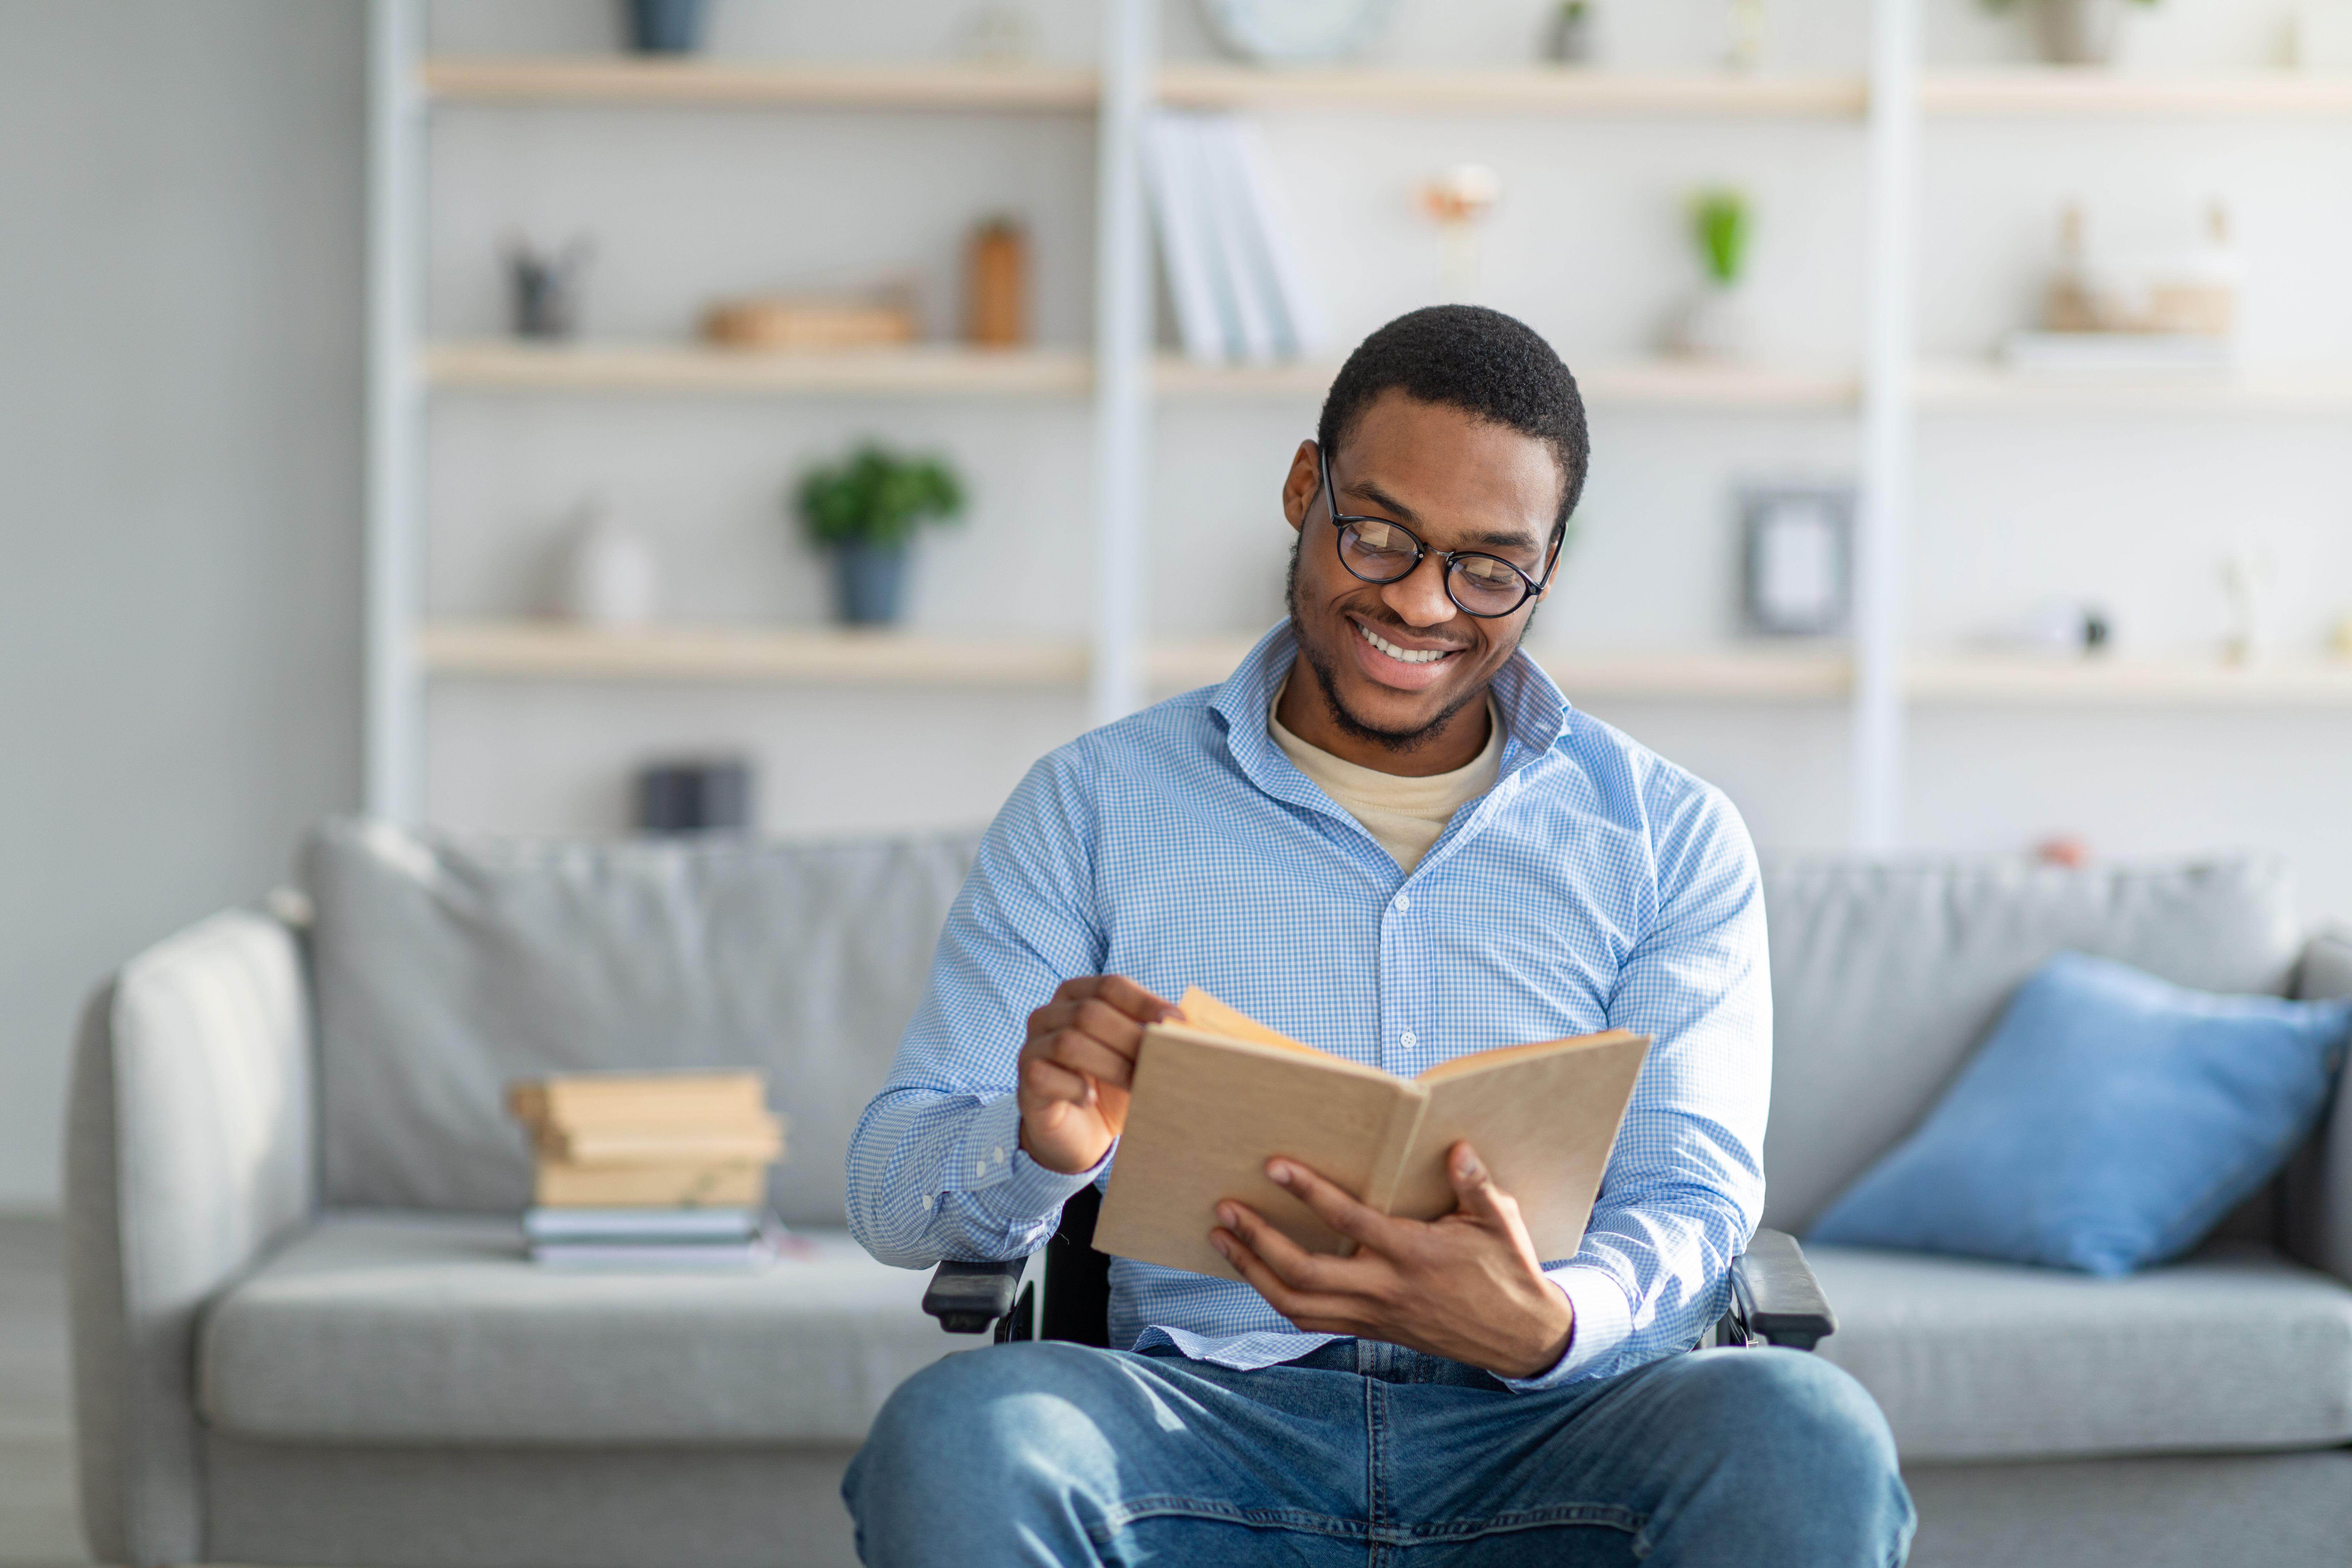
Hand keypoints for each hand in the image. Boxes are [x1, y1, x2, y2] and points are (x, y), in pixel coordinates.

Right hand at [1016, 976, 1180, 1174]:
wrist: (1080, 1132)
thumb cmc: (1112, 1087)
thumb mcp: (1137, 1057)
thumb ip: (1156, 1036)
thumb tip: (1197, 1027)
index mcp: (1077, 995)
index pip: (1111, 986)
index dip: (1145, 1003)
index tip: (1177, 1023)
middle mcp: (1049, 1015)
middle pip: (1091, 1013)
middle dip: (1131, 1039)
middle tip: (1163, 1064)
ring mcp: (1032, 1046)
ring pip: (1069, 1042)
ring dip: (1111, 1065)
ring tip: (1137, 1086)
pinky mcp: (1026, 1081)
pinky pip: (1044, 1075)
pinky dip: (1074, 1087)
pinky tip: (1091, 1099)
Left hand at [1209, 1141, 1573, 1379]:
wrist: (1520, 1338)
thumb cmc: (1508, 1271)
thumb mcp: (1501, 1223)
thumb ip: (1476, 1186)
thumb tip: (1457, 1149)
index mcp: (1414, 1255)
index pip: (1350, 1221)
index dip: (1310, 1193)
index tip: (1275, 1166)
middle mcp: (1386, 1290)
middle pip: (1304, 1273)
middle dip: (1258, 1241)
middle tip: (1225, 1208)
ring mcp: (1374, 1316)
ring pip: (1297, 1304)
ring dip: (1254, 1272)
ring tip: (1223, 1238)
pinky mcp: (1371, 1331)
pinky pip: (1312, 1322)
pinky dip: (1277, 1299)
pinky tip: (1257, 1274)